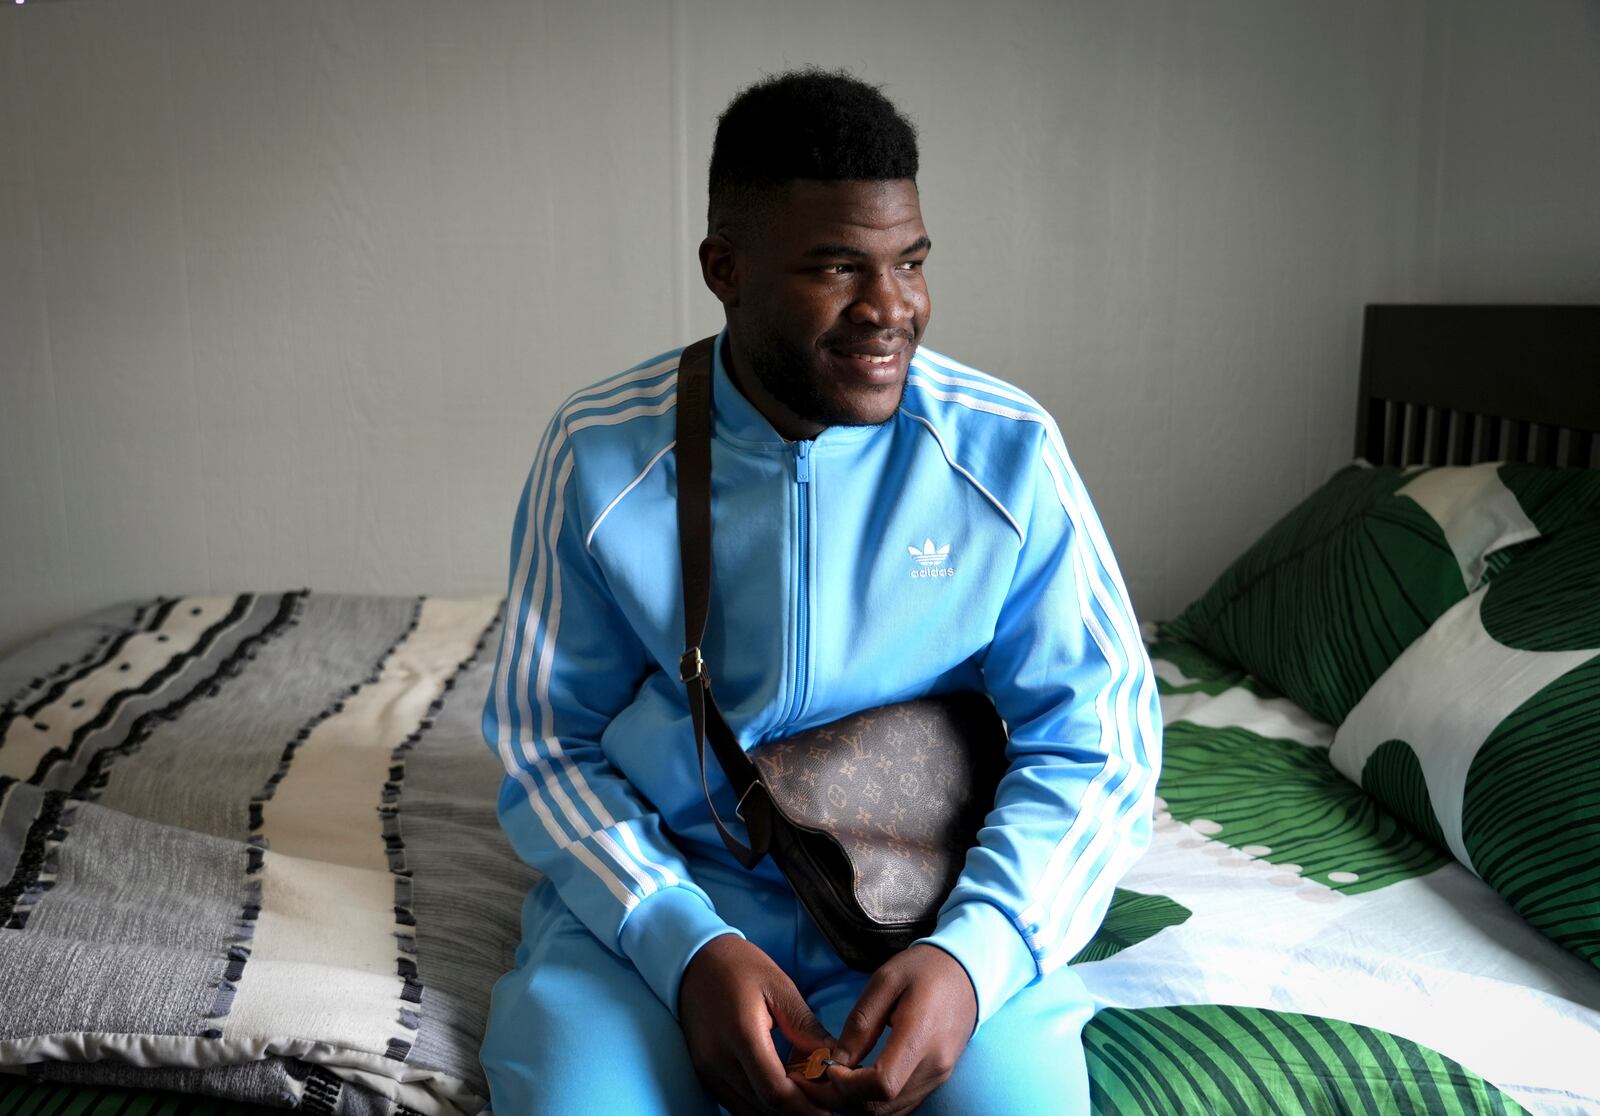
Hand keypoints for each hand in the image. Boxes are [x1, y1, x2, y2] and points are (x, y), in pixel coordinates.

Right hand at [679, 934, 834, 1115]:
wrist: (695, 960)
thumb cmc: (741, 967)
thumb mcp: (780, 989)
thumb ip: (806, 1030)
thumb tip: (834, 1062)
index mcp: (742, 1035)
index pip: (775, 1091)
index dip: (806, 1108)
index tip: (831, 1112)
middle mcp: (718, 1061)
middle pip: (764, 1107)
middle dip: (798, 1112)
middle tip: (826, 1108)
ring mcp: (707, 1071)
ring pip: (749, 1111)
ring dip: (779, 1113)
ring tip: (807, 1102)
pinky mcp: (704, 1074)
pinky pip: (735, 1104)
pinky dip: (760, 1107)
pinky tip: (782, 1095)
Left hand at [795, 944, 976, 1115]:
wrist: (967, 973)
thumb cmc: (924, 970)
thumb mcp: (885, 980)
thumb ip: (861, 1024)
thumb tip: (836, 1062)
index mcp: (922, 1036)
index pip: (883, 1084)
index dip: (848, 1084)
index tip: (828, 1066)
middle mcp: (934, 1066)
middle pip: (883, 1107)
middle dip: (842, 1099)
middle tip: (815, 1079)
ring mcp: (938, 1077)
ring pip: (890, 1113)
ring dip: (855, 1103)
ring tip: (831, 1079)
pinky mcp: (936, 1080)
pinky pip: (901, 1105)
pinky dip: (873, 1101)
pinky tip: (855, 1081)